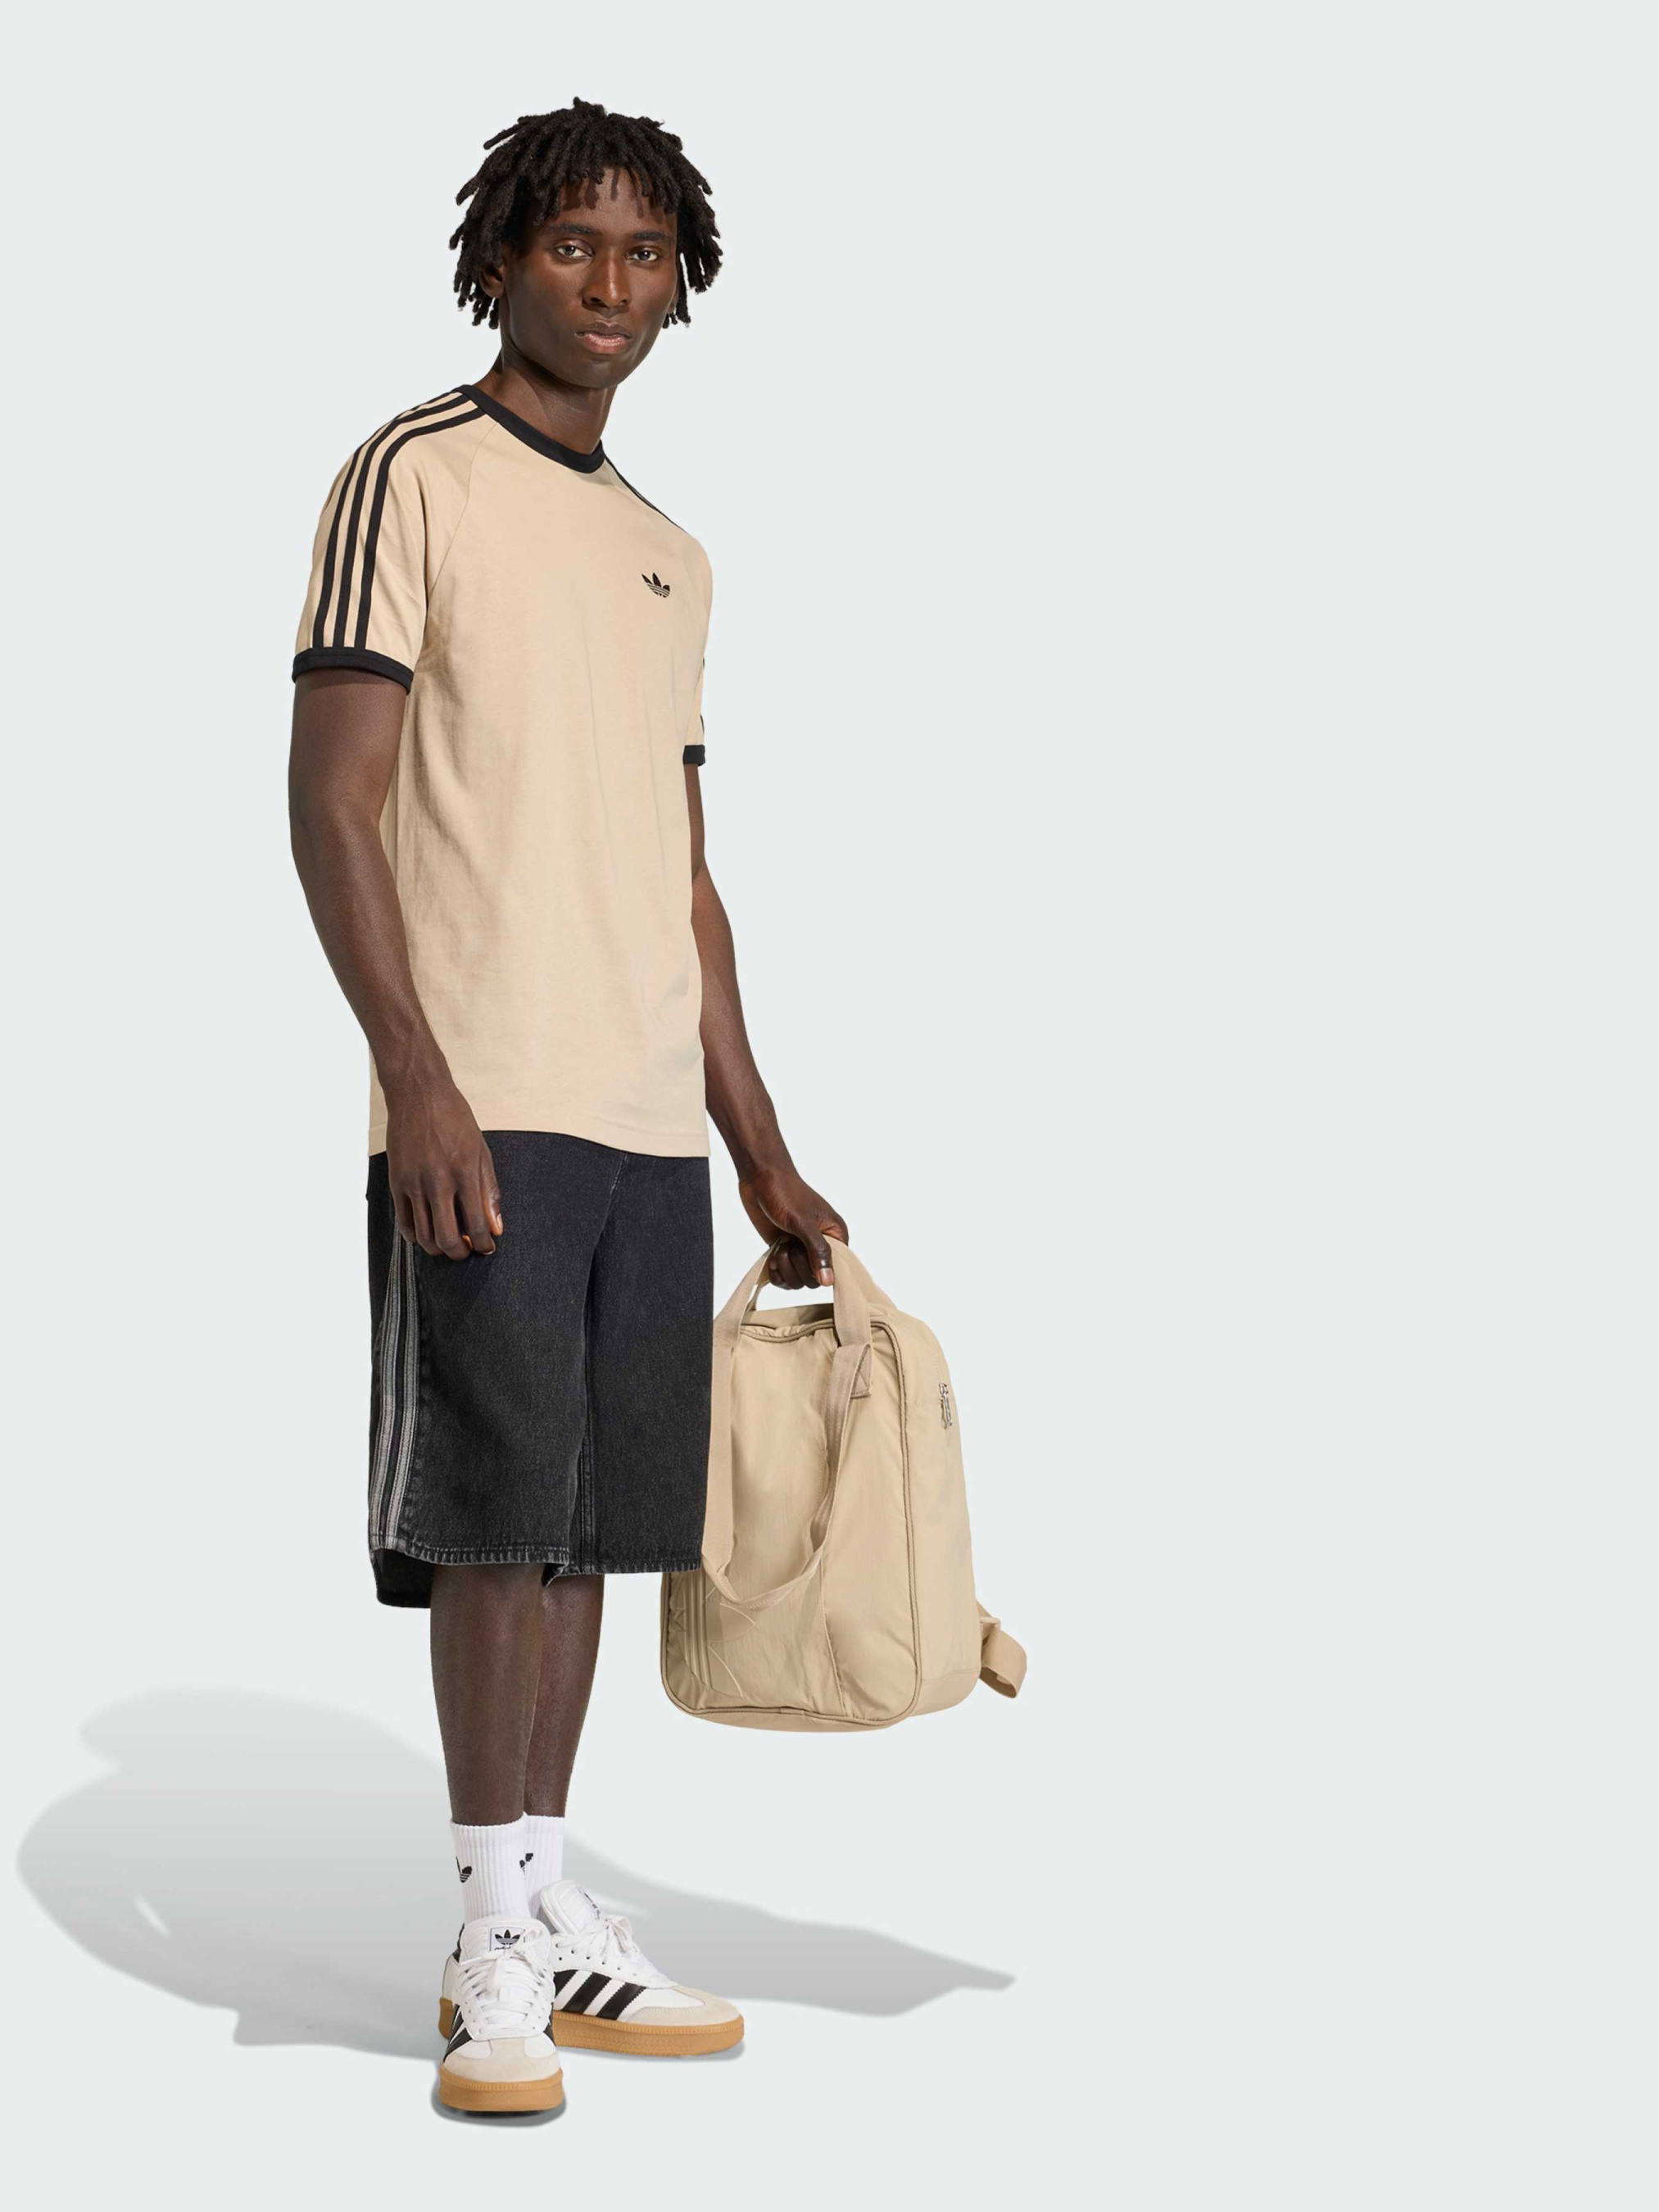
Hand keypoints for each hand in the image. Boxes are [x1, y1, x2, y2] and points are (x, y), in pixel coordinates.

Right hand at [385, 1077, 502, 1258]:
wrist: (418, 1094)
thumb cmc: (454, 1119)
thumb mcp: (481, 1151)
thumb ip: (489, 1191)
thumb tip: (496, 1226)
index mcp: (464, 1173)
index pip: (476, 1225)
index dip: (483, 1245)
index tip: (486, 1248)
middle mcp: (438, 1181)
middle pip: (448, 1238)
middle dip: (460, 1254)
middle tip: (466, 1251)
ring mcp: (414, 1183)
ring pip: (423, 1236)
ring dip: (438, 1248)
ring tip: (447, 1244)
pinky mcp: (396, 1182)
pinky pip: (403, 1222)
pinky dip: (415, 1235)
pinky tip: (426, 1232)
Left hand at [738, 1164, 847, 1289]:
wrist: (760, 1178)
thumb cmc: (786, 1193)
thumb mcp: (804, 1222)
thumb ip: (818, 1252)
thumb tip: (829, 1282)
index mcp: (836, 1236)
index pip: (836, 1271)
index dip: (819, 1271)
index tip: (803, 1255)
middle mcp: (821, 1246)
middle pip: (814, 1281)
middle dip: (797, 1267)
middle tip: (789, 1244)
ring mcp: (801, 1250)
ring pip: (797, 1282)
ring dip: (785, 1268)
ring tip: (780, 1246)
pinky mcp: (785, 1252)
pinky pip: (784, 1278)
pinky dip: (776, 1272)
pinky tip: (772, 1257)